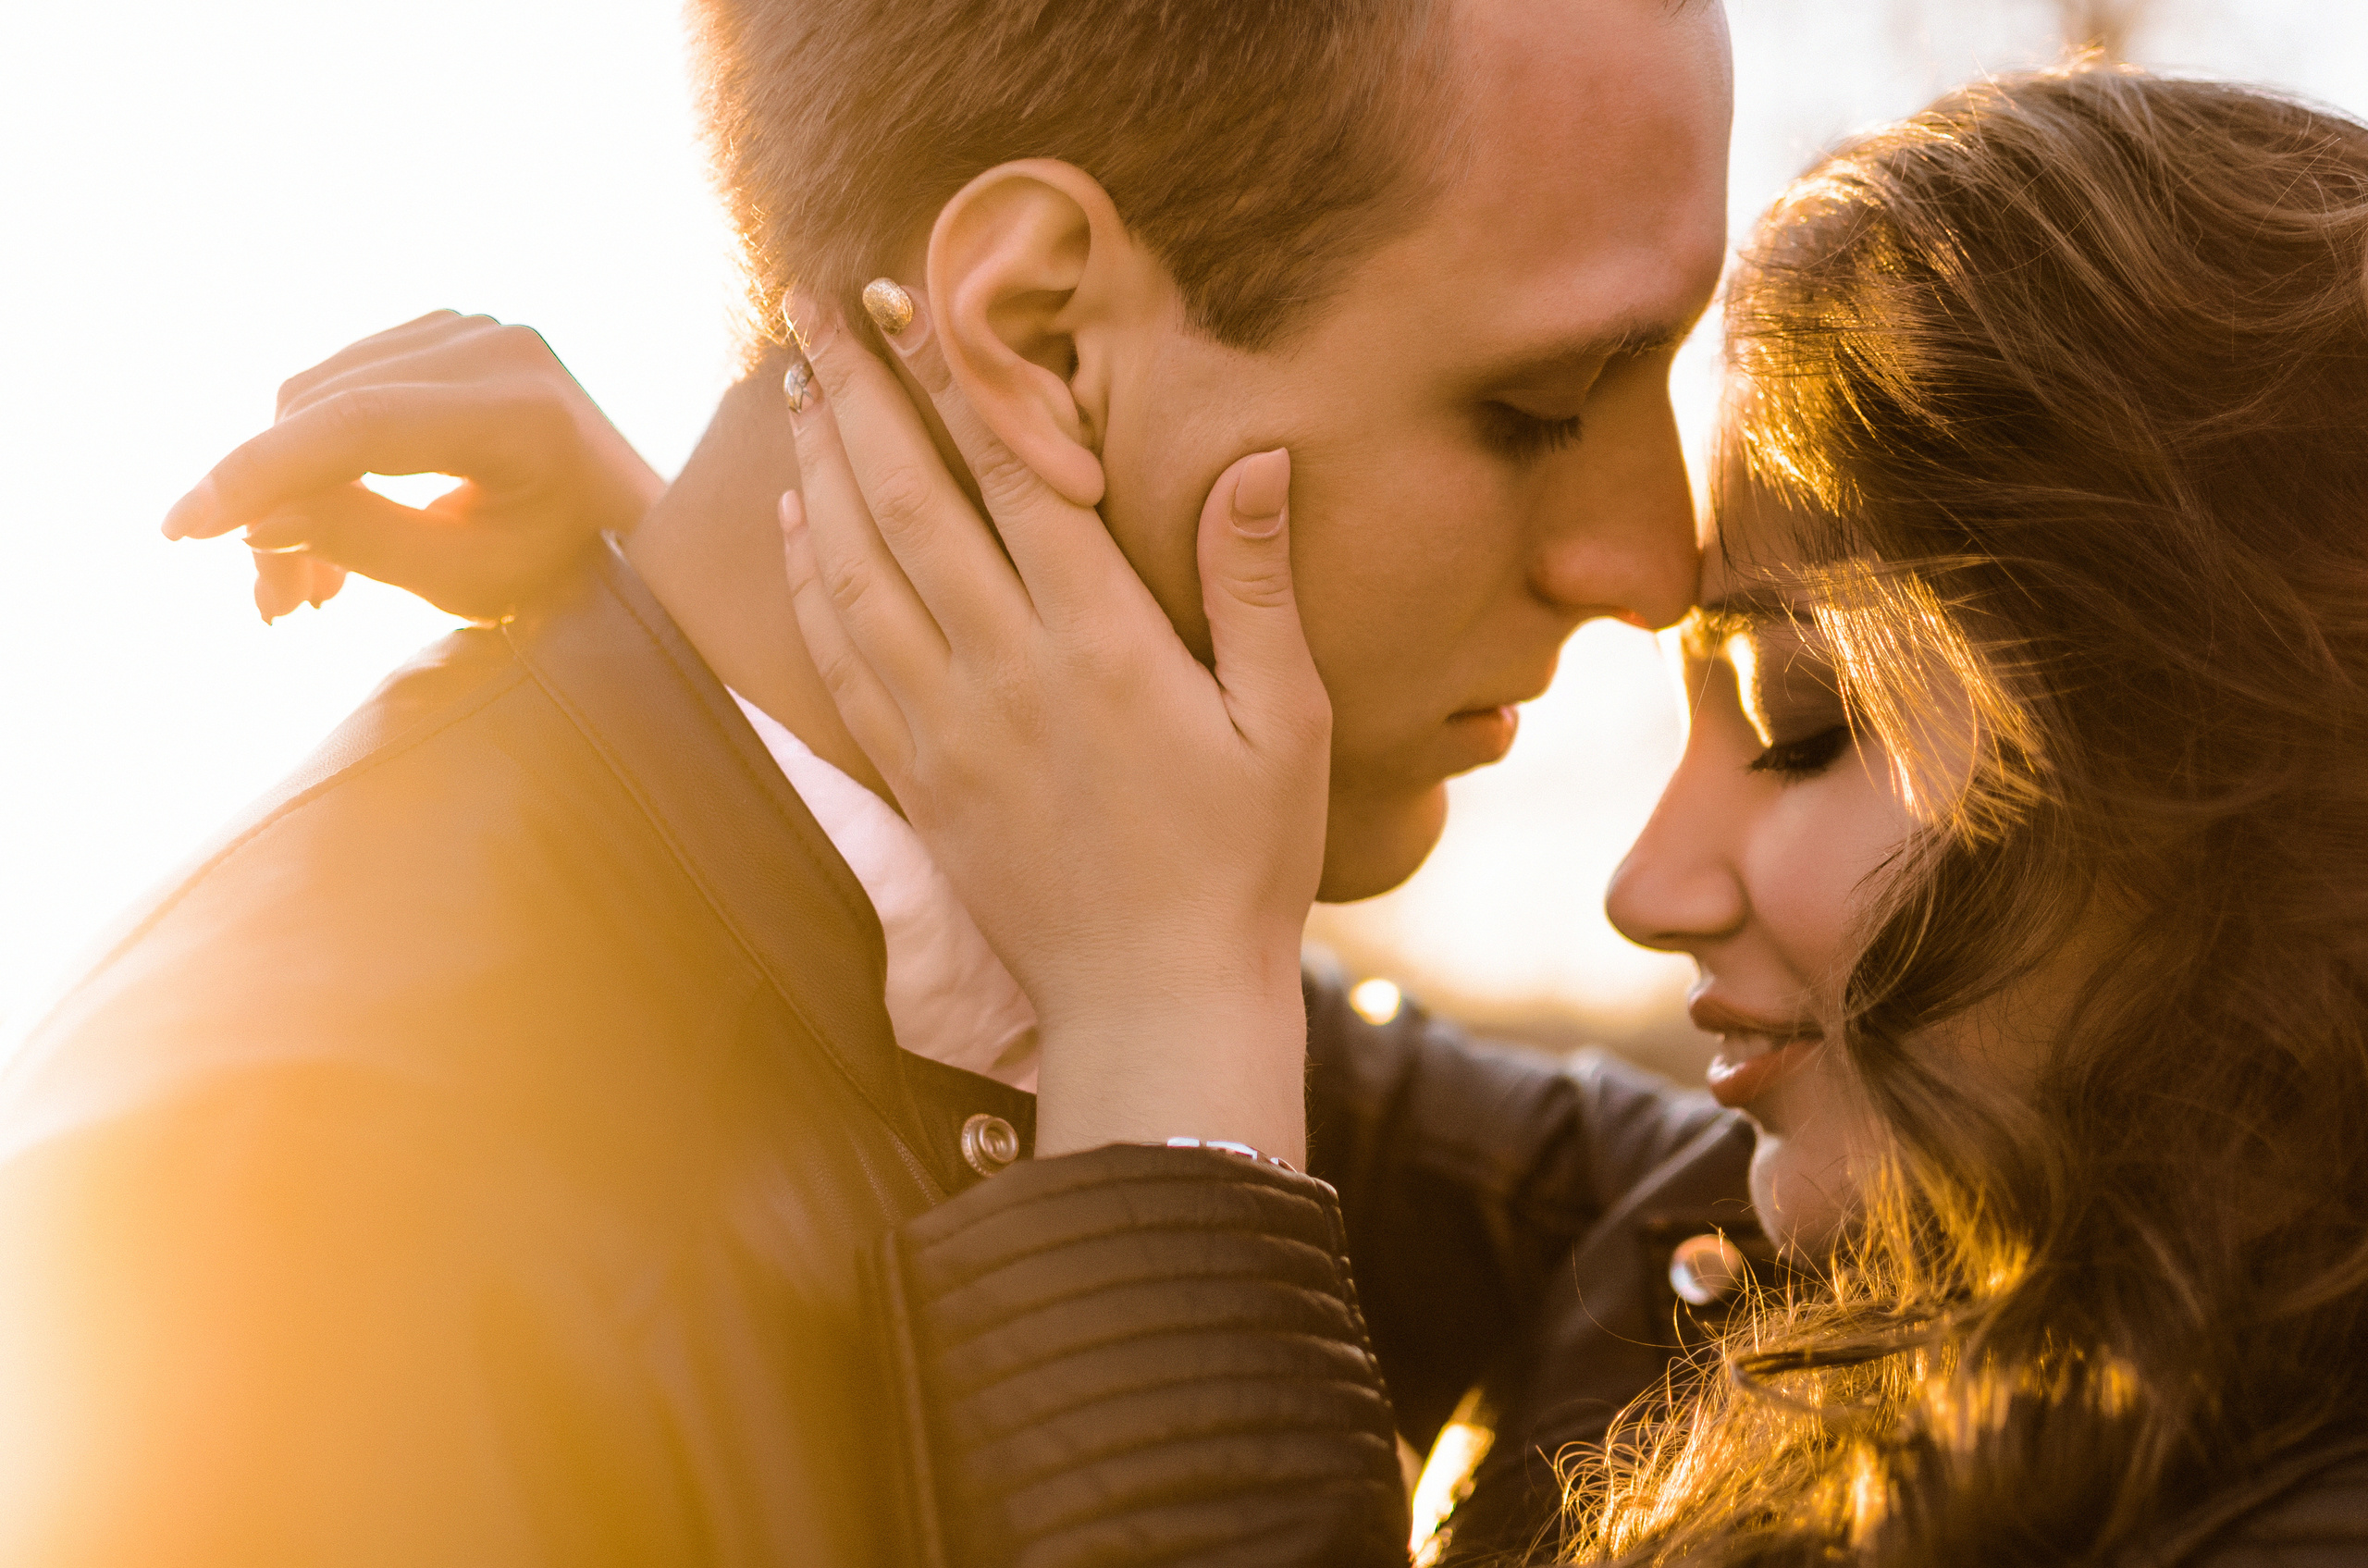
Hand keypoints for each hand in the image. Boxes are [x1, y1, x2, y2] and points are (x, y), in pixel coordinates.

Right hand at [161, 312, 662, 622]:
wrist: (635, 528)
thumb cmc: (570, 572)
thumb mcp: (470, 580)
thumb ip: (365, 543)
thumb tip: (251, 520)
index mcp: (523, 409)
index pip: (356, 425)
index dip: (259, 474)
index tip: (184, 529)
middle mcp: (500, 345)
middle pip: (325, 407)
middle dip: (274, 506)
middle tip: (275, 608)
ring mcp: (475, 328)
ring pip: (319, 395)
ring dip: (290, 489)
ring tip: (303, 592)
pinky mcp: (450, 333)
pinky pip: (345, 385)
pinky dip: (319, 456)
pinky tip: (320, 531)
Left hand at [782, 292, 1329, 1164]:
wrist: (1156, 1002)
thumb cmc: (1244, 863)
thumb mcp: (1290, 723)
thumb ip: (1256, 587)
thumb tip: (1256, 459)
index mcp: (1107, 646)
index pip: (1015, 478)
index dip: (958, 379)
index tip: (913, 299)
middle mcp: (1009, 673)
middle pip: (911, 504)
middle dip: (858, 394)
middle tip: (812, 304)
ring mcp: (949, 729)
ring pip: (856, 573)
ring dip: (819, 470)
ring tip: (794, 385)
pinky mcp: (918, 780)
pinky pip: (842, 660)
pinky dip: (809, 581)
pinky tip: (796, 525)